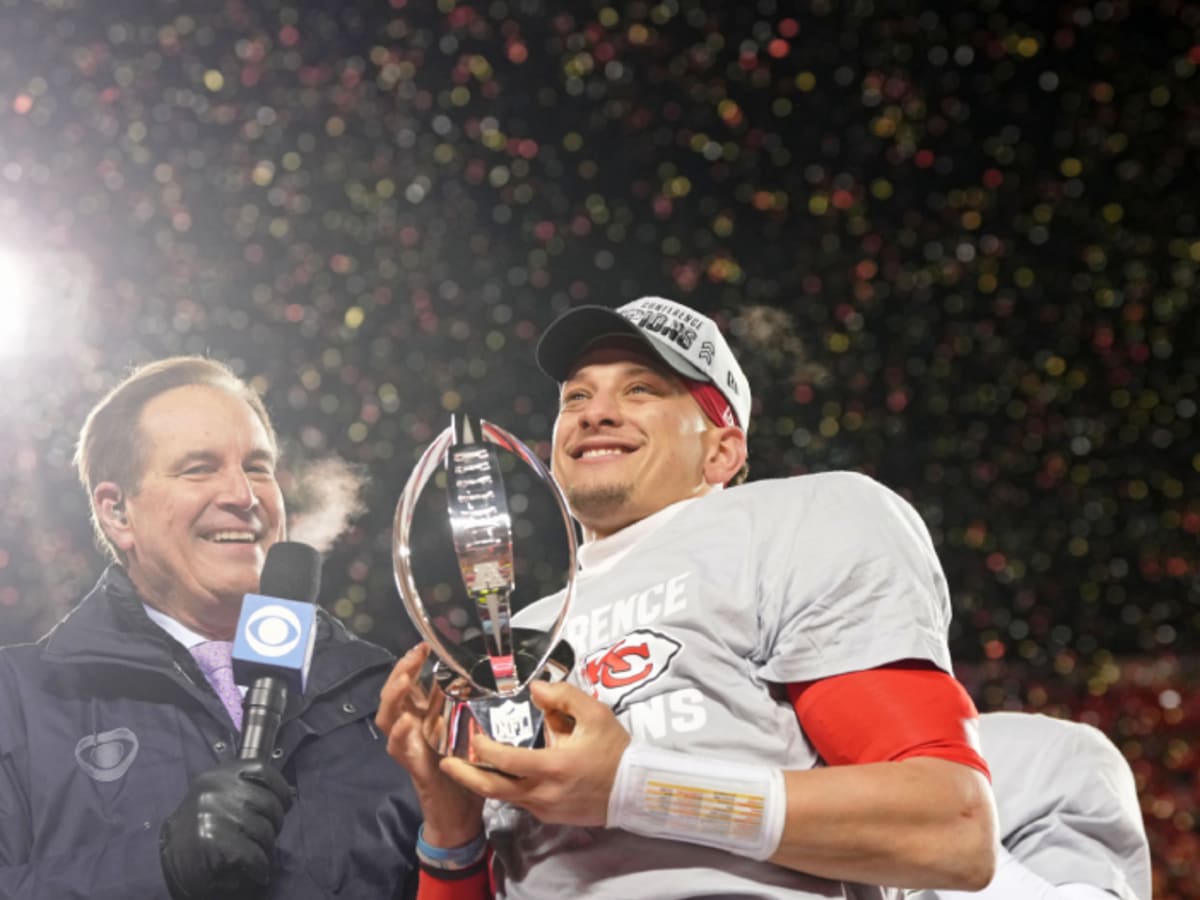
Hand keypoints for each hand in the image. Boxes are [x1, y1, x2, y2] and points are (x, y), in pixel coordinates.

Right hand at [159, 759, 292, 899]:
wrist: (161, 863)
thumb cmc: (197, 830)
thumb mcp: (218, 796)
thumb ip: (246, 788)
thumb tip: (288, 794)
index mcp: (218, 774)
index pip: (263, 770)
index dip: (280, 789)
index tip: (284, 804)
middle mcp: (215, 789)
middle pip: (268, 804)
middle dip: (274, 824)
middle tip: (264, 838)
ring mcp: (214, 814)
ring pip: (264, 830)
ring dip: (266, 848)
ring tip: (256, 854)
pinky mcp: (214, 841)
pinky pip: (254, 854)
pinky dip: (260, 866)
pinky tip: (257, 871)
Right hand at [376, 643, 483, 846]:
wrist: (460, 812)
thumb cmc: (466, 769)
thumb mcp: (470, 730)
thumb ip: (470, 706)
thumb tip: (485, 675)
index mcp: (424, 716)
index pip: (410, 683)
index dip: (412, 663)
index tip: (425, 644)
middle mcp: (411, 728)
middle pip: (394, 694)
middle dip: (401, 671)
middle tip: (415, 654)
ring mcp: (408, 746)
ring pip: (387, 717)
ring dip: (393, 696)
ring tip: (402, 680)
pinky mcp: (412, 766)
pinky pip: (398, 749)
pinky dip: (400, 734)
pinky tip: (406, 722)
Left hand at [441, 679, 630, 826]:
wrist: (635, 790)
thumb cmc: (615, 750)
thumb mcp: (595, 714)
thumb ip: (564, 696)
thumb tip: (535, 688)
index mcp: (553, 766)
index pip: (507, 760)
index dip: (485, 749)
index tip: (473, 736)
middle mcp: (544, 793)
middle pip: (494, 789)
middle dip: (465, 777)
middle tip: (444, 765)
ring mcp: (545, 808)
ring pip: (505, 798)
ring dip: (483, 782)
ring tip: (464, 767)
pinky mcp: (549, 816)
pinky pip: (520, 802)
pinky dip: (504, 789)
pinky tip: (498, 775)